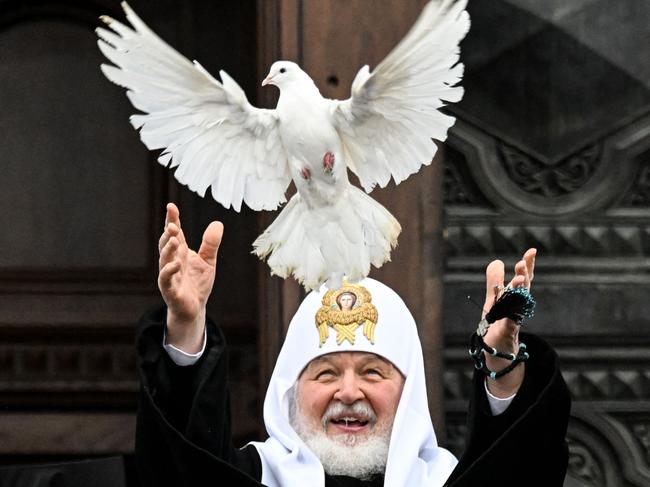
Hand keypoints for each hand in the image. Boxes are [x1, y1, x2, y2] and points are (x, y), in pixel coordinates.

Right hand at [158, 203, 222, 352]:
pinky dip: (169, 271)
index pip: (175, 233)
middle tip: (173, 224)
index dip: (172, 220)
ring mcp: (169, 275)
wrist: (195, 307)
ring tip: (175, 239)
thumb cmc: (198, 282)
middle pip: (167, 243)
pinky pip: (166, 279)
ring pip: (164, 259)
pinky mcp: (170, 290)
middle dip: (168, 233)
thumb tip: (218, 223)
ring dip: (168, 249)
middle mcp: (172, 260)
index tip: (171, 206)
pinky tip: (176, 264)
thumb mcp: (208, 260)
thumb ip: (211, 243)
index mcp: (180, 252)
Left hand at [481, 248, 535, 397]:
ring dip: (518, 293)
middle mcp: (517, 307)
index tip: (532, 251)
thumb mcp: (494, 299)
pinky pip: (508, 326)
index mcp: (514, 297)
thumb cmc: (497, 322)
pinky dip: (509, 320)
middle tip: (522, 264)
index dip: (528, 266)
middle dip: (523, 277)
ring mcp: (513, 321)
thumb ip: (495, 281)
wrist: (497, 350)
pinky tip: (509, 315)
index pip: (523, 280)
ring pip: (517, 306)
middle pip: (523, 290)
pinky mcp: (506, 335)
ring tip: (518, 280)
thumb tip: (498, 261)